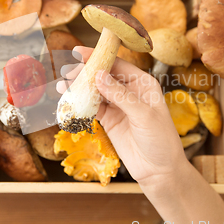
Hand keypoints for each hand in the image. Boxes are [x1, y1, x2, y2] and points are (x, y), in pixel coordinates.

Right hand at [57, 46, 186, 183]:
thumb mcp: (144, 115)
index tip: (80, 53)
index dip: (99, 57)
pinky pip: (92, 108)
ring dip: (79, 89)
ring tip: (62, 87)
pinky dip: (80, 105)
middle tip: (67, 74)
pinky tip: (68, 102)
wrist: (159, 171)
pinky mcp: (109, 120)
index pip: (118, 64)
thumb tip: (98, 75)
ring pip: (95, 91)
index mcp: (143, 83)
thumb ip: (120, 95)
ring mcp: (118, 106)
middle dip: (85, 73)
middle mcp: (129, 91)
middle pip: (103, 76)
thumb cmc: (161, 140)